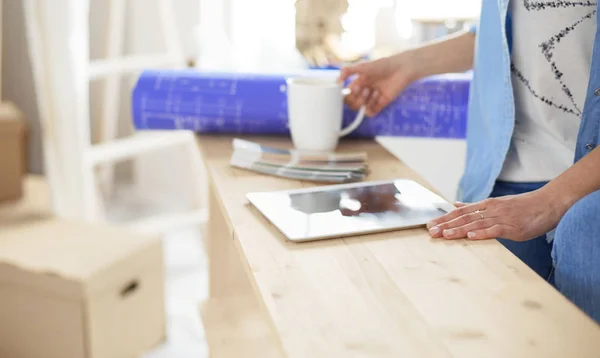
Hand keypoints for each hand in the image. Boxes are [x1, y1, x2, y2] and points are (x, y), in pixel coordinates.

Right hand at [337, 53, 416, 116]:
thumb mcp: (364, 66)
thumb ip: (349, 71)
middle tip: (366, 89)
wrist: (402, 69)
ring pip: (361, 108)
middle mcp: (364, 91)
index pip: (346, 94)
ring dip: (366, 101)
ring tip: (376, 91)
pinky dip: (372, 109)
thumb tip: (337, 81)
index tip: (351, 89)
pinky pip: (371, 113)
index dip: (347, 95)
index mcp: (358, 82)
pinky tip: (378, 98)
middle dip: (357, 98)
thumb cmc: (384, 65)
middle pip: (352, 103)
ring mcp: (372, 98)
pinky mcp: (381, 103)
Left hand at [426, 189, 565, 240]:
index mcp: (486, 205)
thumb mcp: (496, 203)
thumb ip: (475, 206)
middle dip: (446, 225)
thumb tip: (455, 204)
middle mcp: (491, 210)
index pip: (460, 212)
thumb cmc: (522, 206)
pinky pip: (495, 230)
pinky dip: (482, 233)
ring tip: (445, 235)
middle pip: (464, 217)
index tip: (430, 225)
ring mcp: (502, 218)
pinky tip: (470, 236)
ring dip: (459, 229)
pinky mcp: (513, 227)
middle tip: (431, 231)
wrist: (548, 203)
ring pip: (476, 223)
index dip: (444, 219)